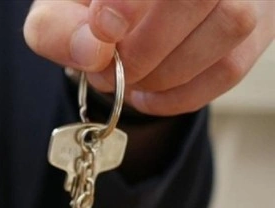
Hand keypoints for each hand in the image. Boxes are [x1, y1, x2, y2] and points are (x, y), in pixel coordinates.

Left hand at [24, 0, 274, 115]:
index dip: (129, 1)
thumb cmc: (86, 10)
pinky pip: (232, 67)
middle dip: (148, 49)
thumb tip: (95, 51)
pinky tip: (149, 93)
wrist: (115, 19)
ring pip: (231, 26)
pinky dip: (181, 94)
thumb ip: (59, 29)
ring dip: (167, 73)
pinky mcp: (256, 27)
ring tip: (130, 79)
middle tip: (112, 70)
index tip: (105, 28)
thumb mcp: (57, 14)